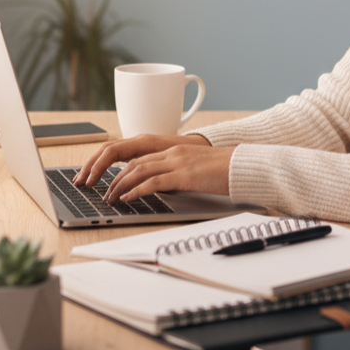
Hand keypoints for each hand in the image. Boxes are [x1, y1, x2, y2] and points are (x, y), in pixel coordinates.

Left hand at [102, 143, 234, 202]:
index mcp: (176, 150)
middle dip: (116, 179)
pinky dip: (136, 191)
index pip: (141, 158)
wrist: (243, 165)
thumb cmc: (224, 170)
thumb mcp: (197, 169)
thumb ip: (180, 173)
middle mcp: (173, 153)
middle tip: (105, 193)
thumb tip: (166, 187)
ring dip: (121, 186)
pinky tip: (128, 199)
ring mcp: (178, 163)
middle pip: (135, 164)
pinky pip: (152, 183)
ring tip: (111, 199)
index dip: (123, 171)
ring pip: (139, 172)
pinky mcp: (183, 175)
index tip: (113, 183)